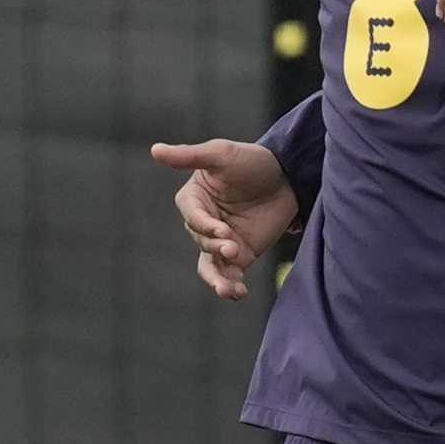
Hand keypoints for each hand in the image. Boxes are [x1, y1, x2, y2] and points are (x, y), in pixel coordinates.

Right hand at [148, 137, 298, 301]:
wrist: (289, 175)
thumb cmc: (252, 160)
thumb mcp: (221, 154)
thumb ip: (189, 156)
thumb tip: (155, 150)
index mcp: (193, 199)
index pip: (192, 217)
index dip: (205, 225)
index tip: (222, 230)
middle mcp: (204, 222)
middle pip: (201, 241)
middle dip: (216, 247)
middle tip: (232, 248)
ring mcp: (221, 241)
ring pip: (210, 266)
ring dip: (217, 279)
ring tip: (227, 289)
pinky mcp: (241, 255)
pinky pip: (230, 274)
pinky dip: (232, 286)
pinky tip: (238, 293)